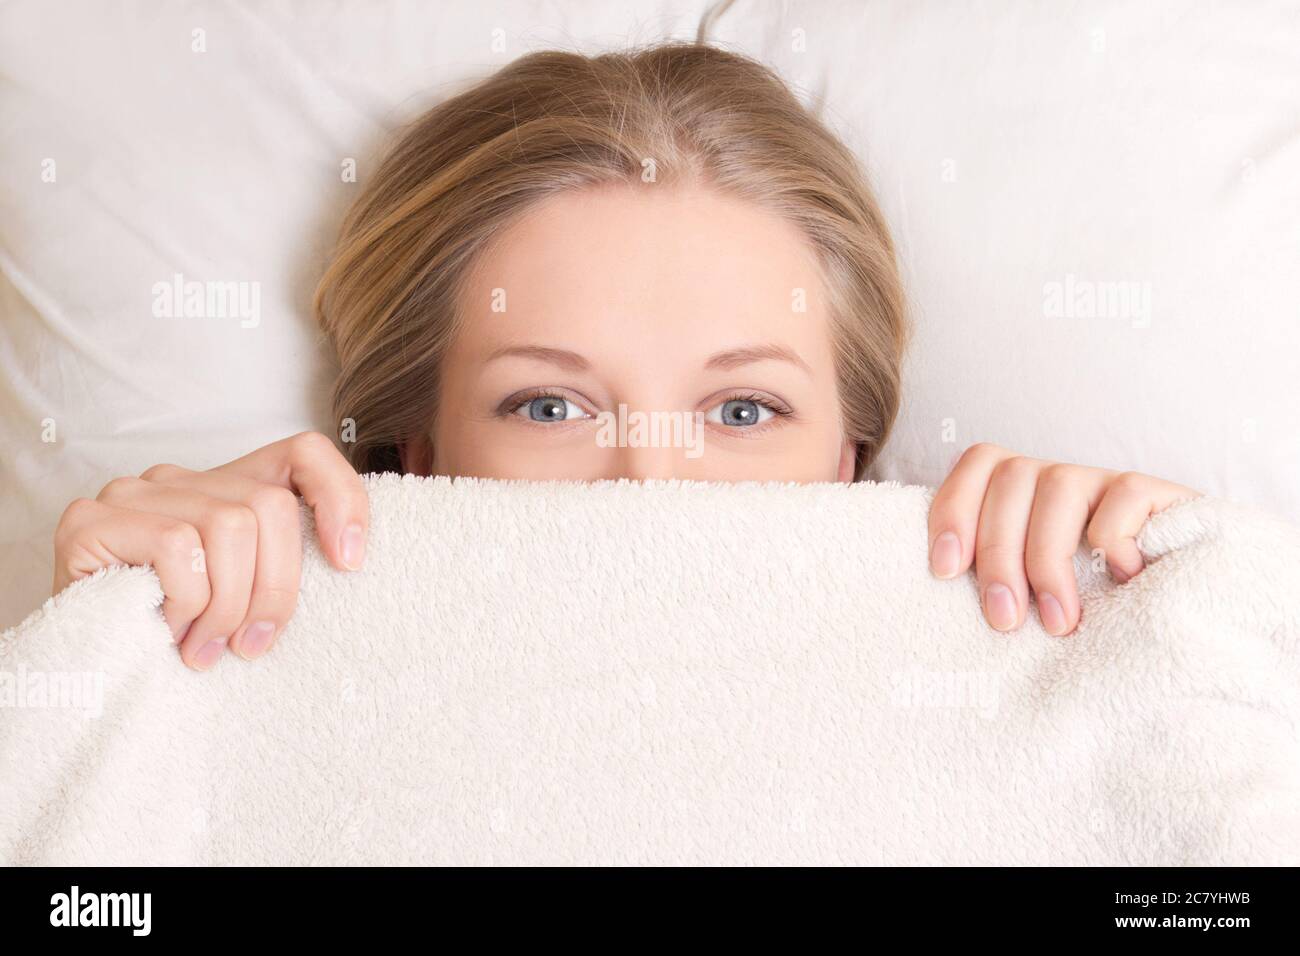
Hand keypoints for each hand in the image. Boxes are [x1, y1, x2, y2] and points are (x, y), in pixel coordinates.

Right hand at [52, 431, 367, 670]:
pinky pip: (177, 547)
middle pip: (271, 506)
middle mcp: (182, 478)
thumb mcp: (247, 598)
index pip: (304, 453)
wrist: (82, 666)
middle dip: (274, 589)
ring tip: (204, 646)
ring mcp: (134, 492)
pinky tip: (166, 629)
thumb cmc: (175, 634)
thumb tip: (348, 560)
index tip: (350, 564)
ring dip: (226, 605)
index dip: (341, 498)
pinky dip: (184, 601)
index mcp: (228, 488)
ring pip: (230, 527)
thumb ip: (281, 567)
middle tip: (250, 645)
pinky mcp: (91, 519)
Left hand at [927, 443, 1199, 635]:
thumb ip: (991, 580)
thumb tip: (936, 595)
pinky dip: (1113, 537)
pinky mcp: (1158, 492)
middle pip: (1011, 479)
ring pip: (1059, 485)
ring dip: (1047, 558)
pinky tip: (1121, 580)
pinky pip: (1124, 494)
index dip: (954, 510)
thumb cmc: (1087, 609)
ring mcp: (1105, 480)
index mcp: (1019, 490)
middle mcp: (1057, 477)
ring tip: (1057, 622)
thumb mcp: (1027, 594)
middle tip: (1004, 621)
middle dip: (999, 555)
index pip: (977, 465)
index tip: (945, 572)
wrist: (1184, 608)